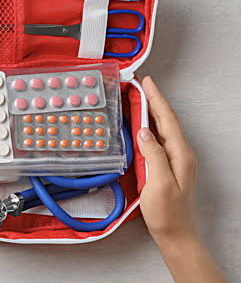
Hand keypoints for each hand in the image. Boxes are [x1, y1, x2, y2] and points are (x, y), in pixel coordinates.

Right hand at [138, 76, 198, 246]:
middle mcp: (180, 154)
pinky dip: (147, 127)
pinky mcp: (166, 166)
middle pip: (165, 120)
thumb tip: (145, 132)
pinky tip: (139, 125)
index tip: (147, 83)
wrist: (175, 234)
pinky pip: (156, 139)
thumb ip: (154, 155)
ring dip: (149, 112)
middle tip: (138, 85)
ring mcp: (174, 160)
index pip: (167, 119)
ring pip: (161, 128)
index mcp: (181, 154)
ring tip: (136, 99)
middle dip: (152, 100)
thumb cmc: (168, 213)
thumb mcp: (159, 183)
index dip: (156, 99)